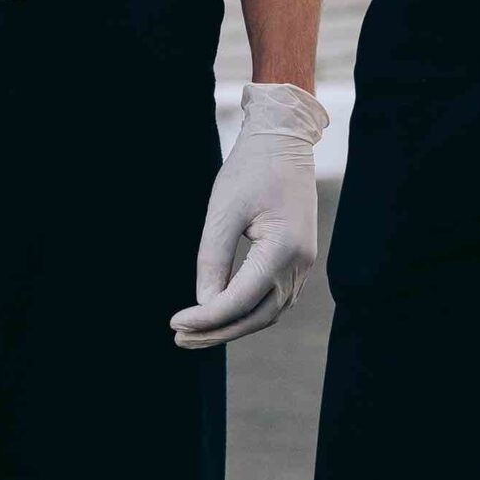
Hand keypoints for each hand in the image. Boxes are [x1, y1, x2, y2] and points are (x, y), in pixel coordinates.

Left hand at [172, 84, 328, 348]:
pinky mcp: (298, 260)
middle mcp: (300, 263)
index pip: (241, 299)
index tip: (175, 323)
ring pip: (268, 311)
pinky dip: (245, 310)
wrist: (283, 141)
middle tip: (180, 338)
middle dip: (218, 332)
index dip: (207, 318)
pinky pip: (272, 297)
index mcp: (284, 249)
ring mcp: (303, 264)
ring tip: (193, 331)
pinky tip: (218, 312)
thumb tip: (204, 303)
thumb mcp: (222, 212)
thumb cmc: (250, 170)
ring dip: (231, 325)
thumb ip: (212, 260)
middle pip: (258, 316)